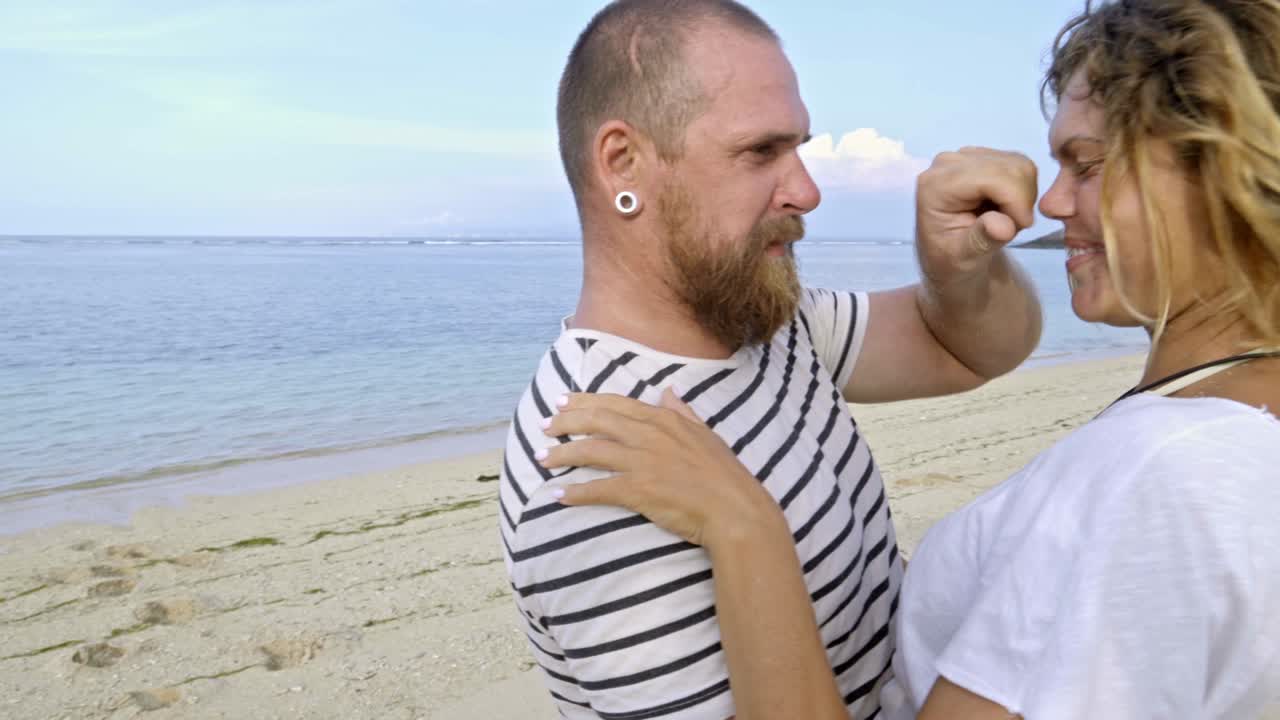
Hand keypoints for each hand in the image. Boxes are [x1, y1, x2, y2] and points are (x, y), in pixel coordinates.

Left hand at [538, 388, 780, 546]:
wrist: (734, 508)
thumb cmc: (724, 475)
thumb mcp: (705, 434)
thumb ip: (683, 412)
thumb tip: (668, 392)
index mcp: (664, 419)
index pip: (615, 404)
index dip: (585, 401)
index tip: (563, 401)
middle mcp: (649, 435)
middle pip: (595, 422)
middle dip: (565, 422)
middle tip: (543, 426)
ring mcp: (642, 461)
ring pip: (590, 451)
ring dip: (561, 454)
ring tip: (541, 459)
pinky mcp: (638, 490)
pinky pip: (597, 488)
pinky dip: (574, 492)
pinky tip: (557, 495)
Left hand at [915, 147, 1037, 279]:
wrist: (949, 258)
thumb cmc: (951, 263)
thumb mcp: (963, 261)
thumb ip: (981, 241)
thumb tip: (1002, 226)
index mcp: (935, 186)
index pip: (991, 177)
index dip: (1016, 200)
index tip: (1021, 227)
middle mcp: (947, 164)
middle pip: (1009, 167)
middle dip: (1021, 199)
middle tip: (1012, 227)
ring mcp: (964, 156)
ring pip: (1019, 165)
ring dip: (1023, 195)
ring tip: (1006, 219)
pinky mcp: (982, 157)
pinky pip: (1019, 165)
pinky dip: (1023, 189)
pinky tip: (1005, 208)